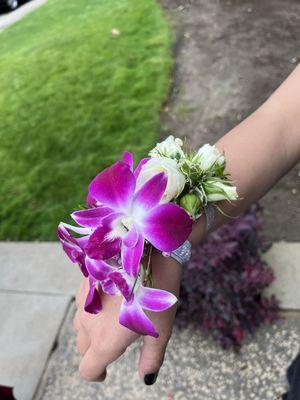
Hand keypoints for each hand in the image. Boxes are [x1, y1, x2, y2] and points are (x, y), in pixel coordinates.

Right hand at [74, 250, 181, 383]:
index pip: (87, 369)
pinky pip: (83, 304)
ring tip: (113, 320)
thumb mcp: (161, 329)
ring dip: (92, 330)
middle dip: (95, 352)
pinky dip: (91, 309)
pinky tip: (110, 299)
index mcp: (106, 340)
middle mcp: (89, 323)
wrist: (147, 250)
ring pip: (80, 326)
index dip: (96, 374)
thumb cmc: (157, 291)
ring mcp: (84, 302)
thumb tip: (146, 378)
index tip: (104, 373)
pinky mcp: (84, 283)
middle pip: (83, 349)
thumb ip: (151, 357)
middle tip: (116, 344)